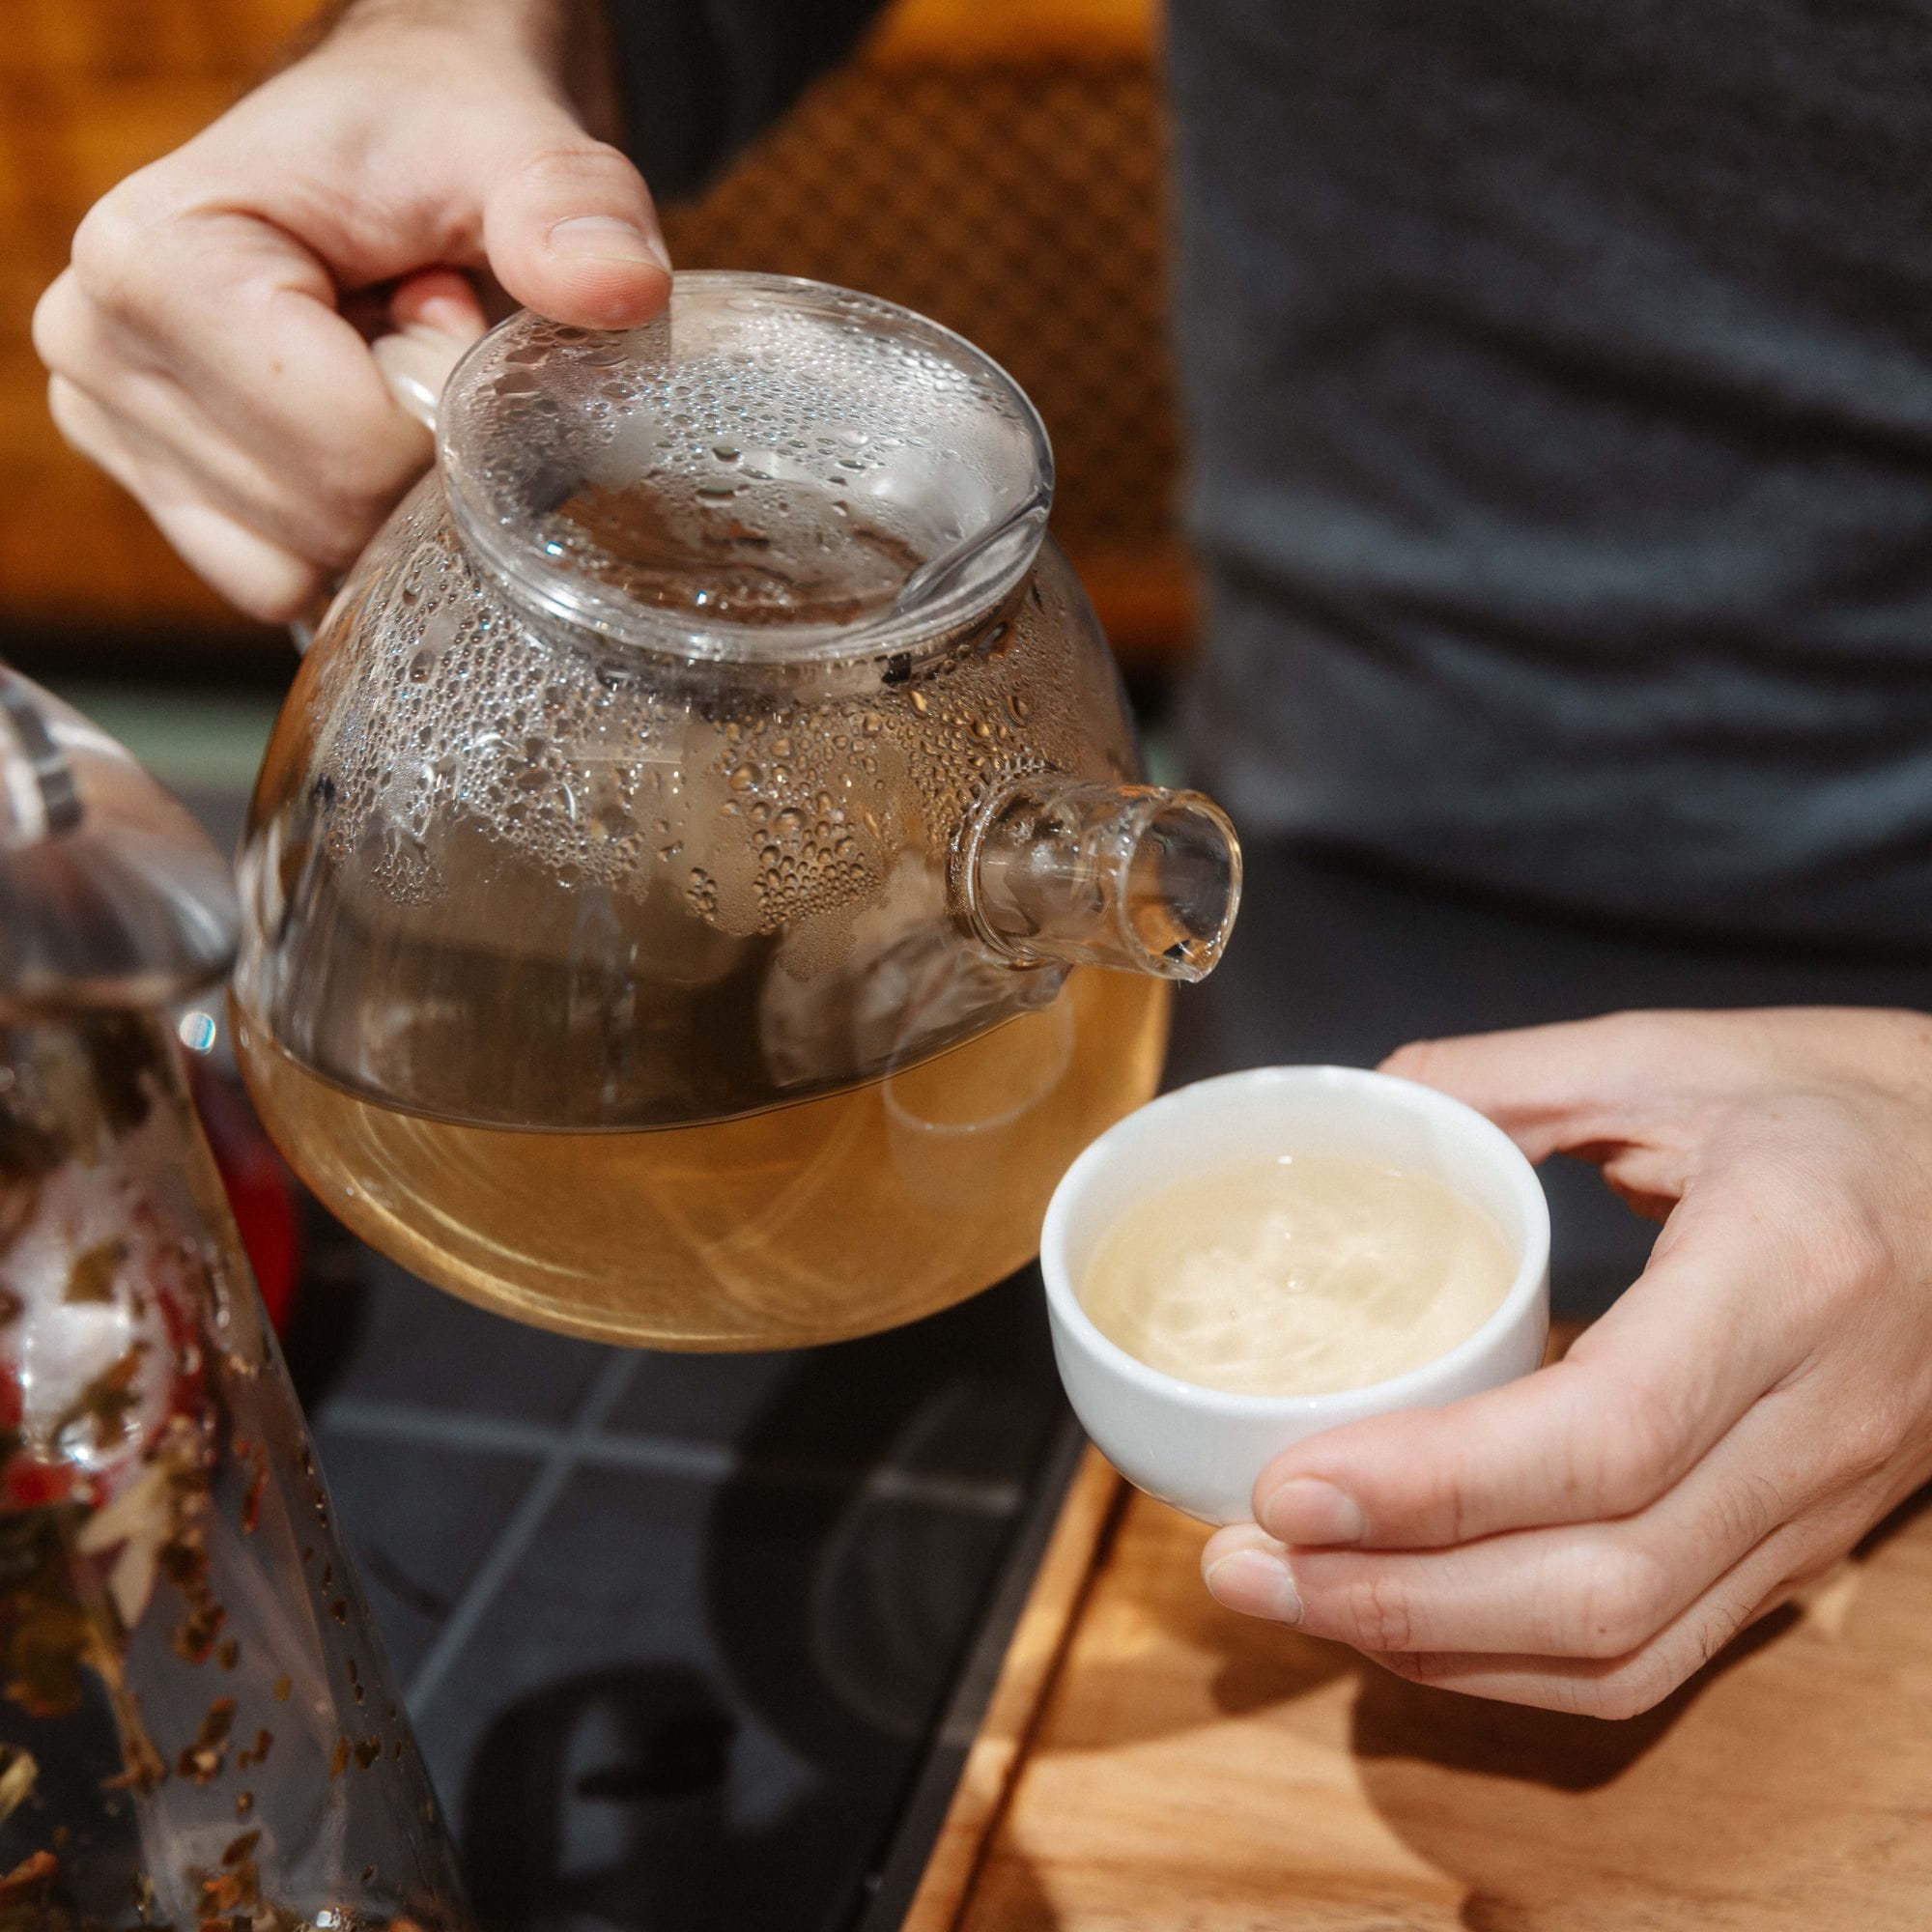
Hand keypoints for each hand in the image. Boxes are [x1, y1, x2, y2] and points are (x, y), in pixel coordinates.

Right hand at [32, 0, 670, 621]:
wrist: (399, 131)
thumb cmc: (439, 133)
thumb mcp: (519, 146)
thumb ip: (568, 207)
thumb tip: (621, 282)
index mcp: (152, 263)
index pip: (349, 454)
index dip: (442, 410)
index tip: (443, 304)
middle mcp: (97, 350)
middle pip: (326, 523)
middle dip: (417, 454)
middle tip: (421, 335)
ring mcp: (116, 429)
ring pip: (303, 569)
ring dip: (385, 488)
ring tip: (382, 365)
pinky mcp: (159, 486)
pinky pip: (281, 583)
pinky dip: (349, 528)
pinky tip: (355, 422)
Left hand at [1201, 1007, 1931, 1716]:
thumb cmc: (1849, 1104)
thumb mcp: (1673, 1056)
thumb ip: (1504, 1079)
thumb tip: (1359, 1110)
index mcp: (1788, 1274)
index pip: (1608, 1434)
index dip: (1435, 1486)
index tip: (1289, 1486)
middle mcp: (1817, 1421)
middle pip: (1604, 1581)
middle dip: (1400, 1598)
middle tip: (1244, 1563)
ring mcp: (1820, 1503)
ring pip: (1629, 1647)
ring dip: (1439, 1648)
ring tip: (1289, 1598)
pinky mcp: (1804, 1542)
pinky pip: (1660, 1649)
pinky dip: (1515, 1660)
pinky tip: (1404, 1616)